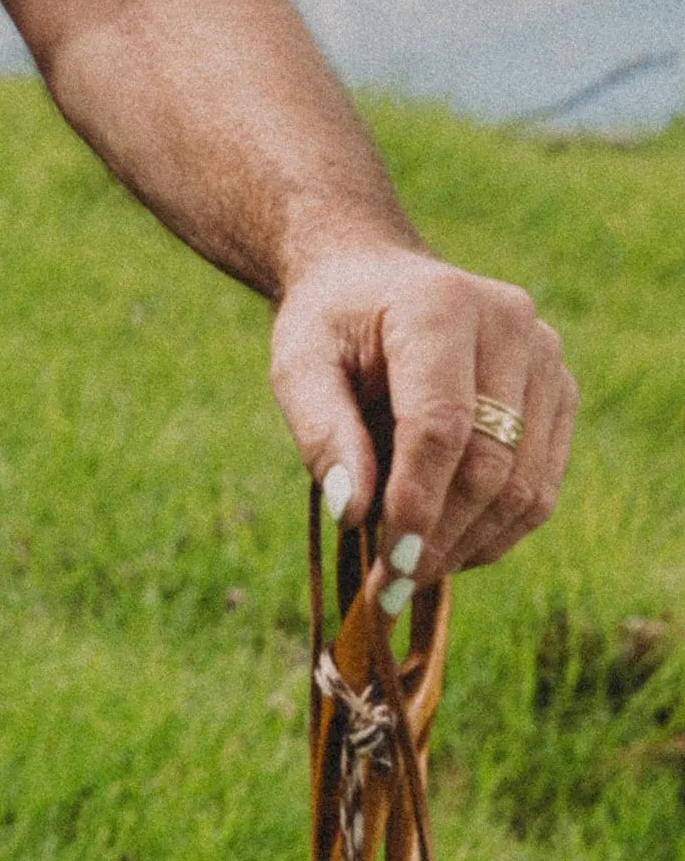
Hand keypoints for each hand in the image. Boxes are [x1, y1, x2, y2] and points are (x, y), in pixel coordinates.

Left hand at [270, 244, 575, 598]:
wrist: (370, 277)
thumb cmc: (329, 324)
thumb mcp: (298, 363)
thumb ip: (321, 431)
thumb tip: (353, 512)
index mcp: (440, 303)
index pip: (440, 423)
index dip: (418, 501)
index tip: (389, 564)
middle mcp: (510, 323)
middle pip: (490, 462)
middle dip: (441, 535)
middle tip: (394, 584)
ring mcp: (547, 358)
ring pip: (527, 486)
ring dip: (470, 542)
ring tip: (413, 570)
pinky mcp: (562, 392)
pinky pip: (542, 485)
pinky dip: (496, 529)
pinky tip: (448, 544)